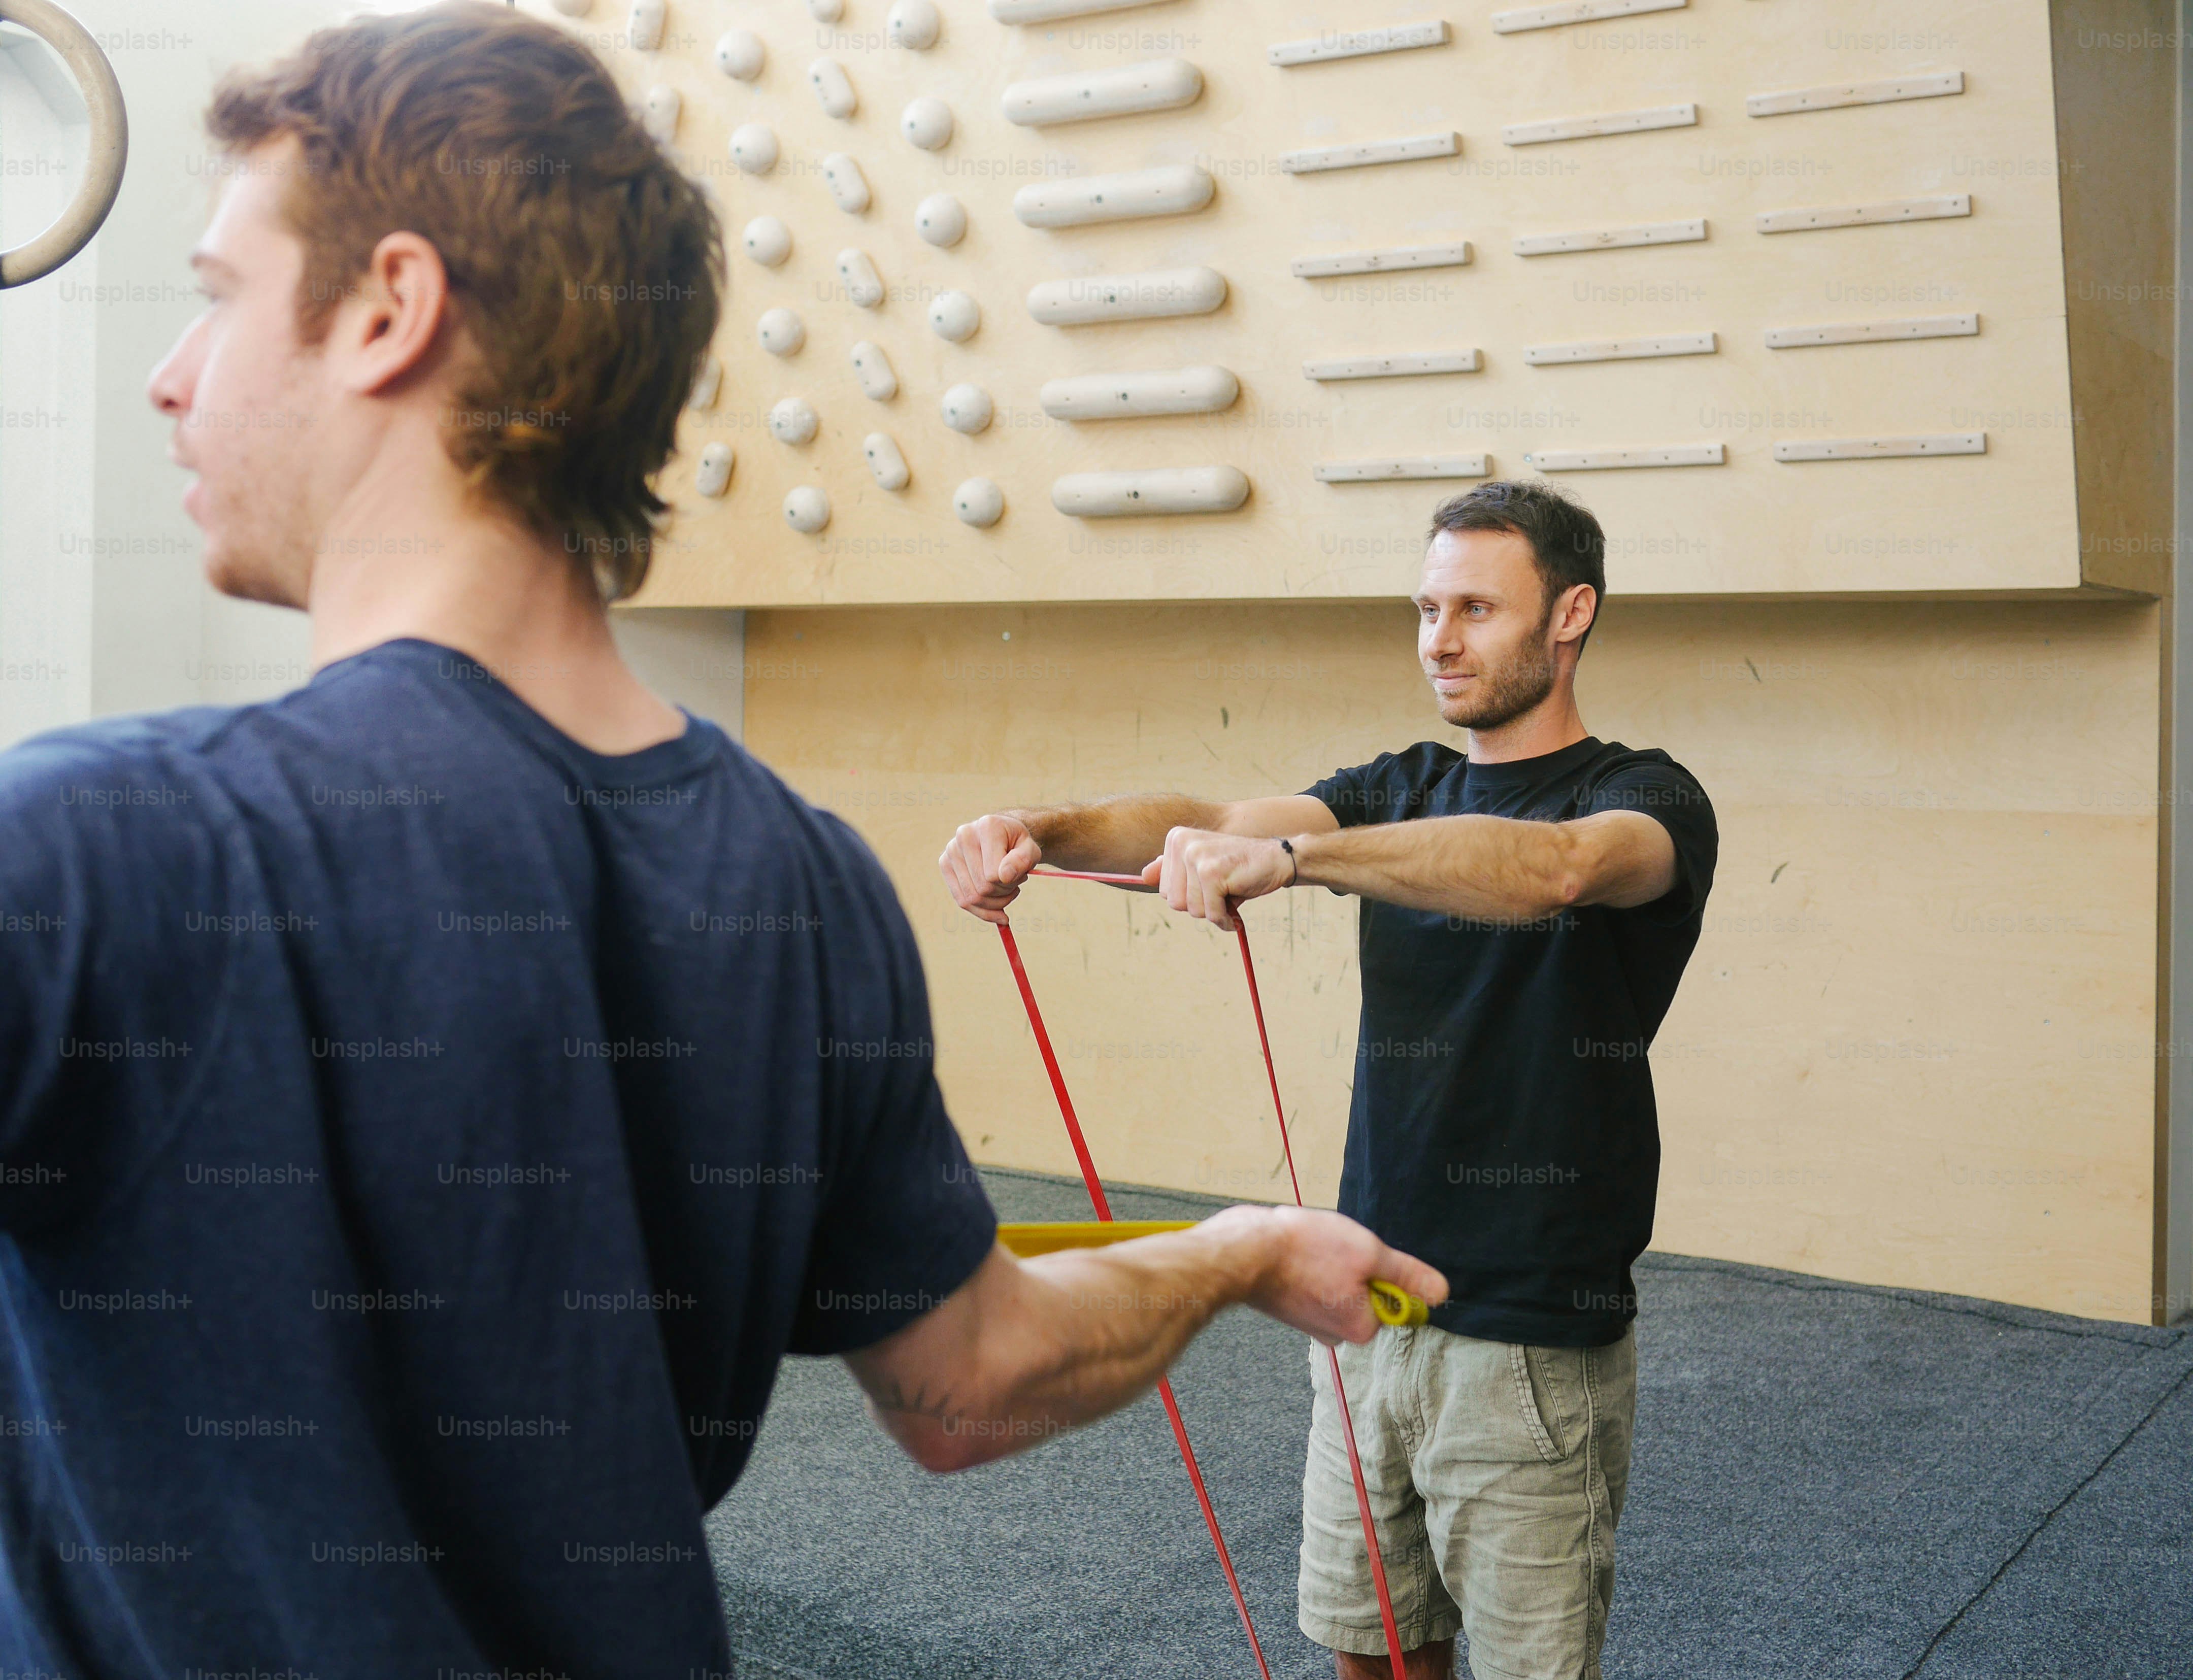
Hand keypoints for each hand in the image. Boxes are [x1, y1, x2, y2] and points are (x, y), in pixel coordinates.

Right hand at [939, 813, 1041, 924]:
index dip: (1011, 884)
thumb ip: (1024, 860)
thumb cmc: (1018, 844)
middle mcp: (964, 836)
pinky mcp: (945, 863)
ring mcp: (951, 850)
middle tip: (1015, 884)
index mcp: (987, 827)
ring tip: (1006, 889)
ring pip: (971, 898)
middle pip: (982, 888)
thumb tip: (1004, 876)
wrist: (1004, 836)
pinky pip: (962, 900)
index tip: (1022, 876)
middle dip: (1004, 894)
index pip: (993, 875)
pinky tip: (996, 905)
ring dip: (994, 903)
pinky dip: (982, 910)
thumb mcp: (1031, 850)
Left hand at [1144, 827, 1294, 930]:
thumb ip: (1173, 869)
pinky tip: (1235, 912)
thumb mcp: (1202, 865)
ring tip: (1230, 894)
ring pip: (1191, 910)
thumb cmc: (1238, 866)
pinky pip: (1210, 913)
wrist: (1276, 858)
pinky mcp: (1212, 873)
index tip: (1209, 885)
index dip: (1189, 896)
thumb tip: (1142, 876)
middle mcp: (1181, 843)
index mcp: (1175, 839)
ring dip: (1214, 912)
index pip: (1164, 890)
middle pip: (1173, 902)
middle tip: (1221, 890)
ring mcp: (1196, 856)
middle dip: (1200, 905)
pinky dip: (1225, 920)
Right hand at [1205, 1205, 1447, 1345]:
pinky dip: (1311, 1261)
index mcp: (1360, 1328)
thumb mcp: (1369, 1254)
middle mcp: (1336, 1332)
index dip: (1382, 1269)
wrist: (1242, 1251)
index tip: (1359, 1255)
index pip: (1393, 1299)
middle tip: (1333, 1248)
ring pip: (1340, 1282)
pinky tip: (1297, 1250)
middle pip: (1366, 1291)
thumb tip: (1441, 1293)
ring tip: (1311, 1247)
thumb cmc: (1304, 1251)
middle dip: (1355, 1263)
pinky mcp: (1291, 1304)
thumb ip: (1407, 1275)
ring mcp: (1310, 1319)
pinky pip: (1317, 1279)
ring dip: (1331, 1259)